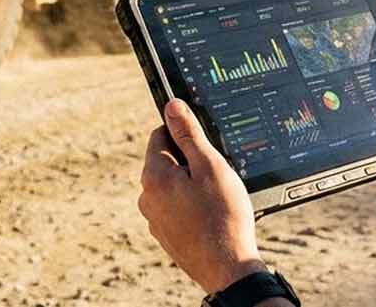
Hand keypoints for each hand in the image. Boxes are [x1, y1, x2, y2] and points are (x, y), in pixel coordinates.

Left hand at [138, 98, 266, 293]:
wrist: (228, 268)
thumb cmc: (223, 216)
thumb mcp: (210, 166)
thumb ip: (189, 134)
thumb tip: (172, 105)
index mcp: (154, 176)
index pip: (161, 135)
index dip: (185, 134)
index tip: (206, 144)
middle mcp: (147, 197)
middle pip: (167, 160)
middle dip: (190, 161)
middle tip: (217, 175)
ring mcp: (155, 219)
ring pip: (173, 186)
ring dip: (192, 185)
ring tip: (217, 199)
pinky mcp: (166, 235)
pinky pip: (177, 208)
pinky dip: (192, 206)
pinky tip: (212, 215)